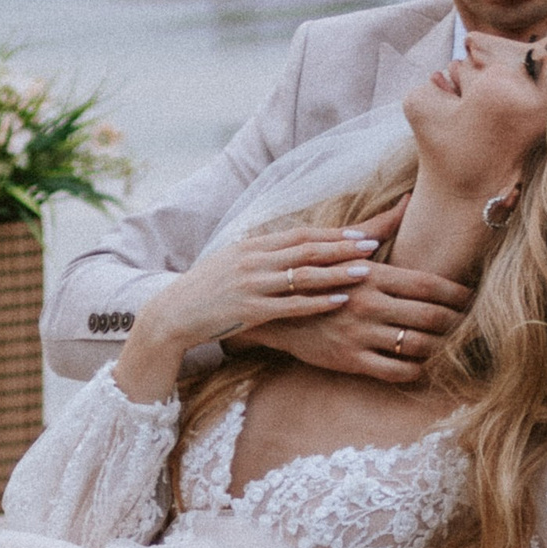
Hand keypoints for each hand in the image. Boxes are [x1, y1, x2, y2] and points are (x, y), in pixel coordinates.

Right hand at [116, 224, 380, 399]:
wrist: (172, 314)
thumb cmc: (205, 291)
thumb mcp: (231, 264)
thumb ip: (261, 255)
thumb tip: (289, 250)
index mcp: (252, 245)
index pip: (301, 234)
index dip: (333, 233)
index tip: (361, 233)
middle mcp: (254, 260)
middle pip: (308, 248)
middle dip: (343, 245)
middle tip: (374, 243)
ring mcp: (252, 284)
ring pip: (304, 274)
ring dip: (337, 271)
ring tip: (366, 269)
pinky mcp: (250, 310)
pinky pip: (291, 305)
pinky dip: (318, 301)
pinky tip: (340, 300)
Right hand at [230, 206, 470, 384]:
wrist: (272, 312)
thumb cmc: (313, 275)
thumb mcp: (342, 248)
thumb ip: (379, 226)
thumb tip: (408, 199)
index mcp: (370, 275)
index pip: (427, 284)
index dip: (456, 292)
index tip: (471, 296)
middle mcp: (368, 304)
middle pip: (430, 316)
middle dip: (457, 321)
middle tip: (472, 324)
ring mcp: (360, 335)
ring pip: (417, 346)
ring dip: (442, 347)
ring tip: (453, 345)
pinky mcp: (350, 361)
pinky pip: (396, 371)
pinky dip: (418, 369)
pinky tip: (424, 364)